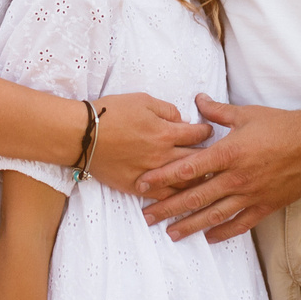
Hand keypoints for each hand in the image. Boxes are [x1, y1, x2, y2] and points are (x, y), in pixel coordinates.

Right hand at [83, 92, 212, 195]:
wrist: (82, 134)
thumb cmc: (110, 113)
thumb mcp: (142, 100)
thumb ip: (167, 109)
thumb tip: (182, 119)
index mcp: (166, 132)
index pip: (198, 134)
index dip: (208, 131)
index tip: (211, 132)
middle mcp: (163, 156)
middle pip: (198, 161)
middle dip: (211, 159)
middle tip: (218, 159)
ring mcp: (151, 174)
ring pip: (184, 183)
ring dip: (198, 181)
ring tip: (207, 180)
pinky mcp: (137, 186)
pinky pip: (163, 196)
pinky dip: (176, 198)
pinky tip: (184, 199)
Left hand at [137, 95, 300, 241]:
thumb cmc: (282, 125)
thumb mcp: (246, 114)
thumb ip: (218, 111)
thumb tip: (197, 100)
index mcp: (229, 152)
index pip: (188, 167)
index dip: (163, 177)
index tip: (142, 184)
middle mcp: (236, 177)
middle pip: (195, 197)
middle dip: (168, 208)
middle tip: (147, 217)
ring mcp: (251, 194)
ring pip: (214, 215)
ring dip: (190, 226)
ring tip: (171, 234)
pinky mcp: (266, 206)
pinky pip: (240, 224)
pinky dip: (223, 232)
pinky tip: (209, 238)